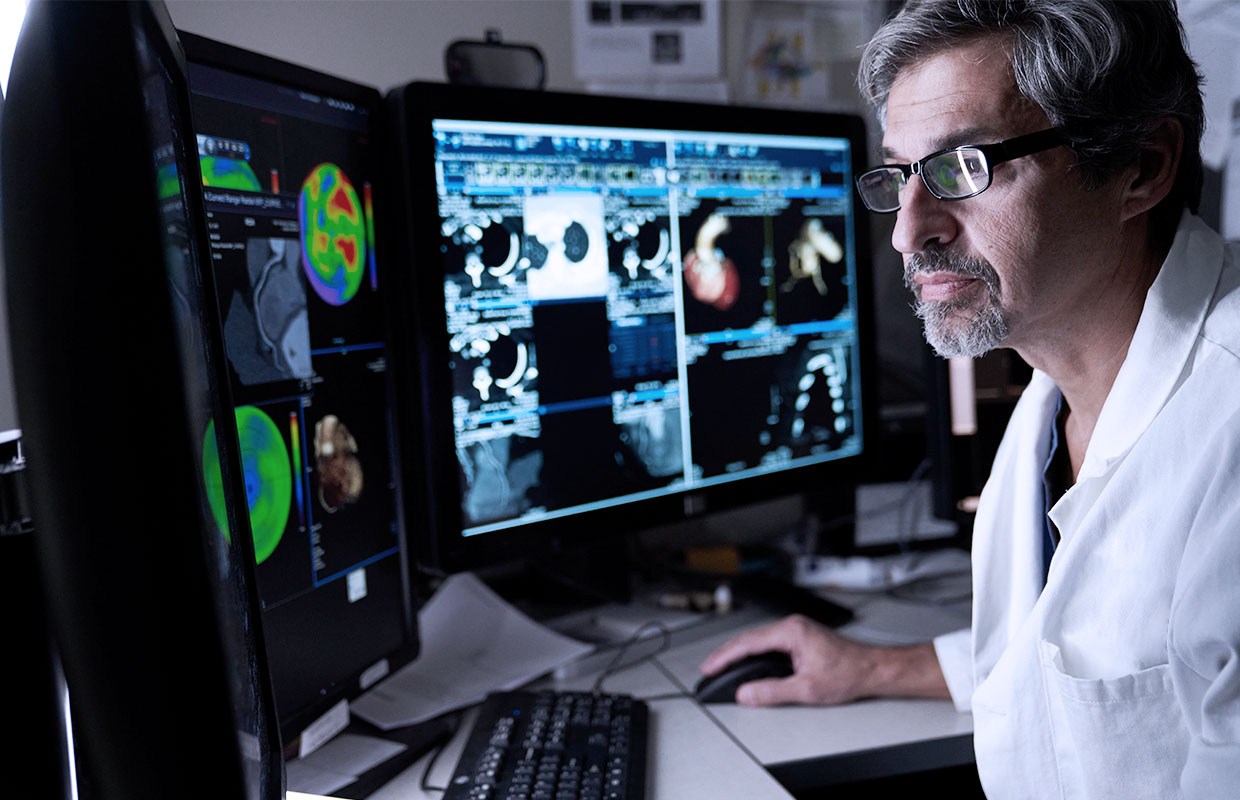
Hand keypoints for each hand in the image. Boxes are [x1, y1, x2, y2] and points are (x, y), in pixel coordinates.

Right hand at [699, 614, 947, 706]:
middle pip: (749, 639)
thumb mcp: (807, 689)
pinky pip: (768, 642)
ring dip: (739, 653)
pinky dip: (753, 653)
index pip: (748, 643)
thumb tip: (746, 694)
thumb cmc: (849, 673)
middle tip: (709, 669)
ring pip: (758, 640)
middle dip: (727, 654)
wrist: (873, 669)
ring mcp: (796, 629)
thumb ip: (772, 692)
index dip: (724, 656)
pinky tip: (746, 663)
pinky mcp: (800, 637)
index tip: (709, 667)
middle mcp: (792, 625)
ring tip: (722, 668)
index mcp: (791, 631)